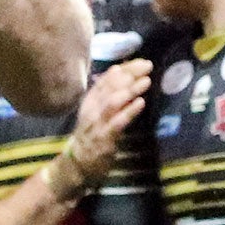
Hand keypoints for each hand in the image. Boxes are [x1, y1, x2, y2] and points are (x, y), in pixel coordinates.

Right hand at [62, 60, 151, 187]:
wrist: (76, 164)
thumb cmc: (90, 137)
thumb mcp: (95, 112)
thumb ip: (106, 94)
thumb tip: (118, 70)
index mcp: (90, 101)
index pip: (107, 79)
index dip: (124, 69)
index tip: (141, 61)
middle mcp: (92, 108)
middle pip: (111, 87)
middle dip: (130, 75)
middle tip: (147, 66)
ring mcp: (97, 123)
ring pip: (113, 102)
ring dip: (130, 90)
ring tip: (146, 81)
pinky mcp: (105, 138)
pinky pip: (118, 122)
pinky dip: (129, 111)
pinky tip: (140, 103)